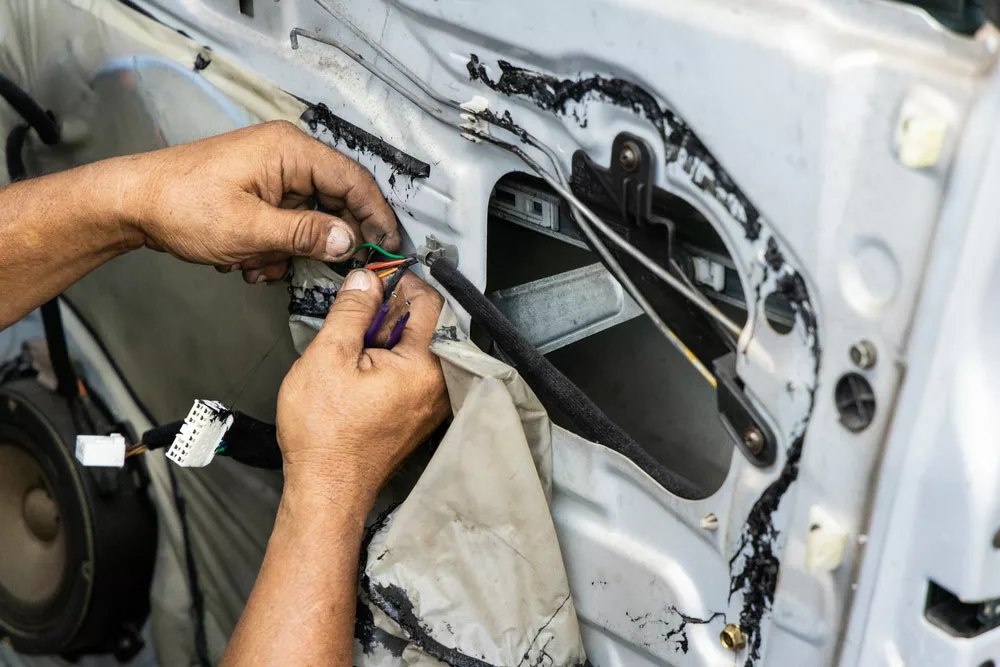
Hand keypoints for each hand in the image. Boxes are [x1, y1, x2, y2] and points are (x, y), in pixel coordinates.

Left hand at [119, 121, 397, 282]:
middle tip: (328, 269)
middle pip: (335, 200)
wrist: (132, 204)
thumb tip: (349, 241)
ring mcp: (273, 173)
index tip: (387, 247)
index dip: (376, 215)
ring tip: (260, 264)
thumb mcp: (250, 229)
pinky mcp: (262, 191)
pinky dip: (276, 247)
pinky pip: (289, 222)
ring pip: (311, 218)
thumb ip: (306, 235)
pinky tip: (249, 260)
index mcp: (289, 150)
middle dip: (324, 240)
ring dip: (292, 250)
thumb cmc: (180, 205)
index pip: (353, 179)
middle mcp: (286, 155)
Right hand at [275, 269, 448, 507]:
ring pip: (418, 349)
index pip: (431, 302)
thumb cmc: (325, 435)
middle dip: (393, 311)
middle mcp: (440, 385)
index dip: (402, 282)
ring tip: (355, 346)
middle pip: (427, 325)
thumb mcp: (328, 356)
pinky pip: (413, 374)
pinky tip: (361, 370)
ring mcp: (431, 404)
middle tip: (358, 313)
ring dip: (389, 338)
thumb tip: (365, 280)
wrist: (325, 492)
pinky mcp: (418, 417)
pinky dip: (390, 362)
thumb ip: (352, 311)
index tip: (376, 278)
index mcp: (426, 366)